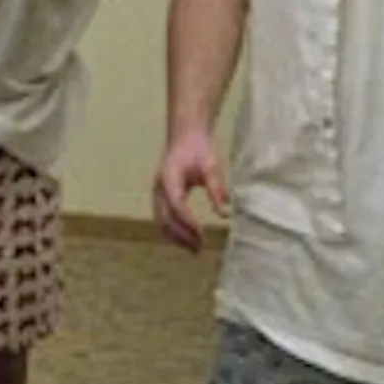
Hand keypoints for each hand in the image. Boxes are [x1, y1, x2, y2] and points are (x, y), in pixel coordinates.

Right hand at [152, 127, 229, 253]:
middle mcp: (159, 188)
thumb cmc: (199, 148)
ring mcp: (158, 193)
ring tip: (195, 249)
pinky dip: (174, 231)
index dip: (187, 221)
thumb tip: (225, 214)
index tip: (203, 233)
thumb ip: (216, 189)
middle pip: (164, 218)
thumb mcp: (211, 166)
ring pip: (161, 221)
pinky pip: (163, 218)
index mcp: (169, 178)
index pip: (176, 205)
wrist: (186, 135)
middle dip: (180, 235)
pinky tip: (189, 239)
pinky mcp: (162, 196)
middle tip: (199, 249)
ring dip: (176, 237)